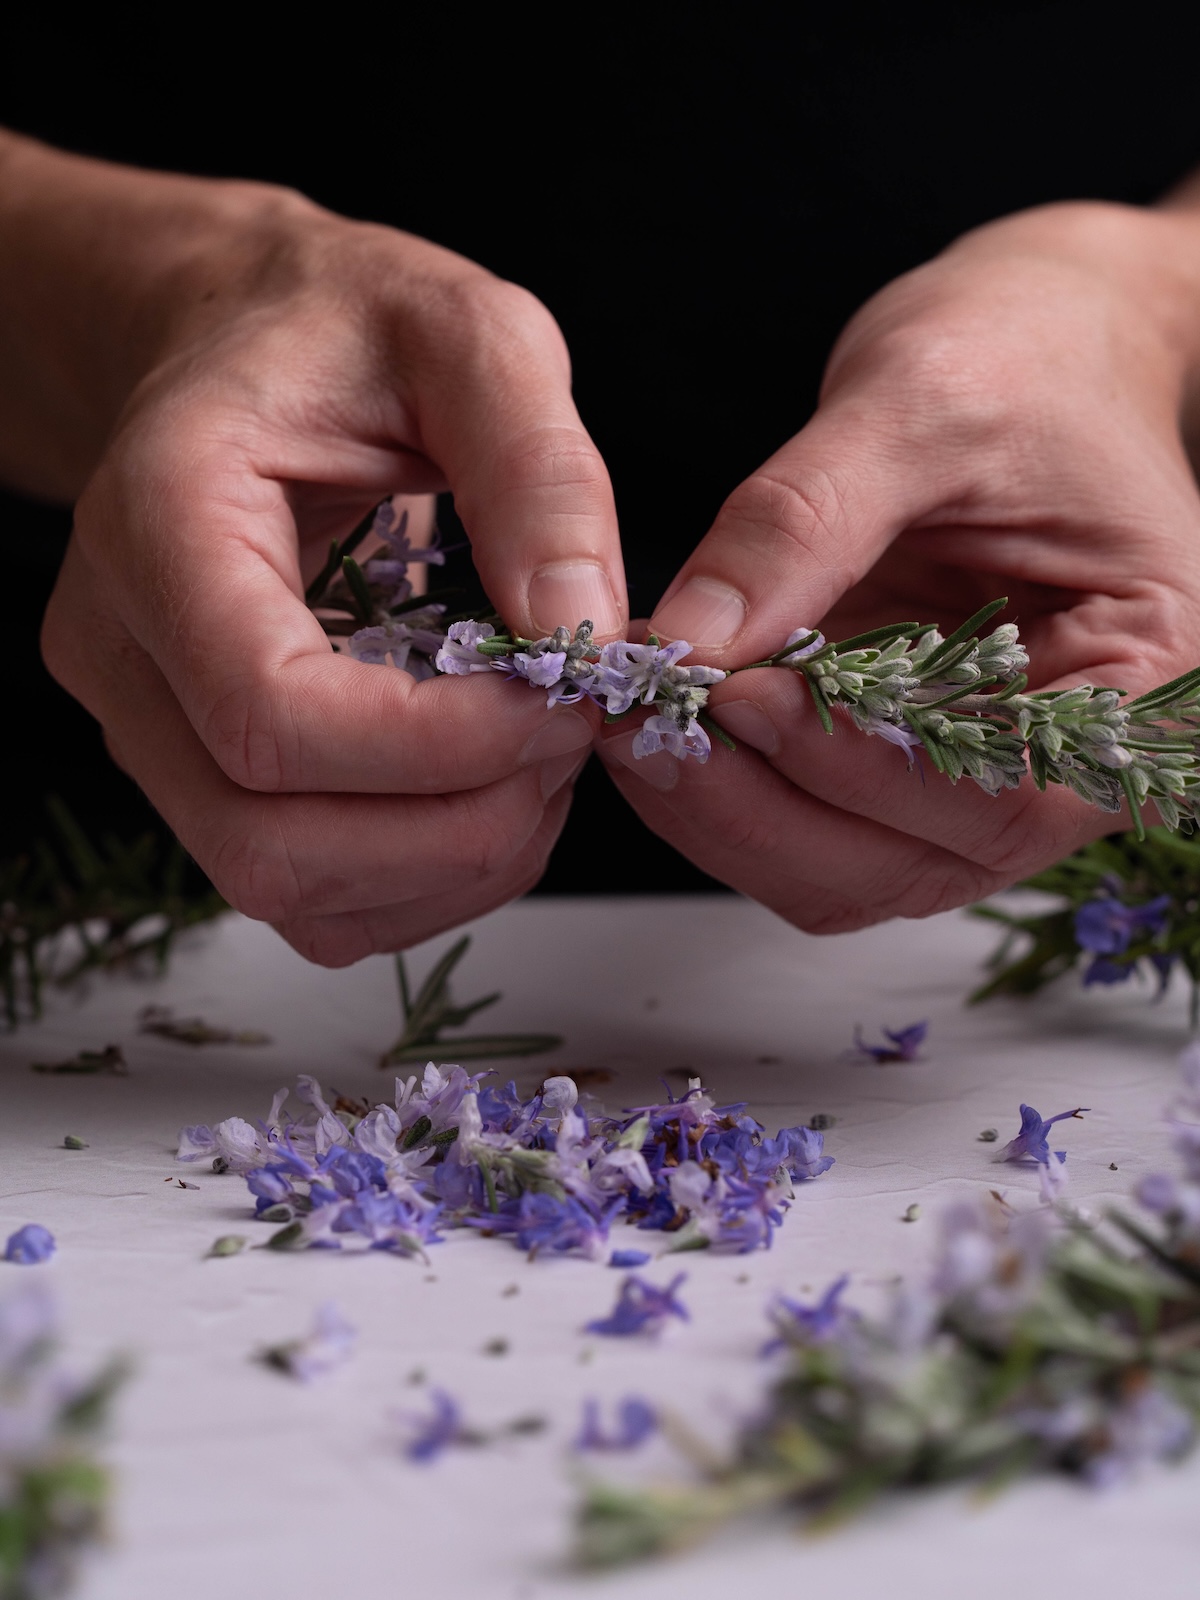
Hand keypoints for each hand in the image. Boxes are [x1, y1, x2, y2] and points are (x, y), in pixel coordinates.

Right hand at [7, 139, 627, 962]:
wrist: (250, 350)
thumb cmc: (346, 334)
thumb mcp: (467, 336)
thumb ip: (537, 468)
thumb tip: (585, 633)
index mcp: (159, 522)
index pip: (268, 711)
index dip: (437, 743)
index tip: (562, 697)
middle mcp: (123, 650)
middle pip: (268, 842)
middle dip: (460, 825)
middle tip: (568, 736)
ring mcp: (149, 732)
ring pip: (288, 893)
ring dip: (453, 862)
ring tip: (539, 759)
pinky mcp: (201, 779)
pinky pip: (310, 902)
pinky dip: (427, 880)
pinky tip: (492, 796)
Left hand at [599, 200, 1199, 930]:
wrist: (1027, 342)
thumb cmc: (1023, 355)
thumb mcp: (922, 403)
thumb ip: (805, 522)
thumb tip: (691, 636)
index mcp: (1139, 684)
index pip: (1003, 795)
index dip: (863, 769)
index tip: (742, 698)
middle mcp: (1061, 766)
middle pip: (906, 863)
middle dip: (762, 807)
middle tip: (642, 723)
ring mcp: (965, 779)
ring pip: (836, 869)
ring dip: (721, 810)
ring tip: (629, 716)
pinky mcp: (886, 764)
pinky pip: (795, 823)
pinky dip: (716, 788)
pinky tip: (655, 716)